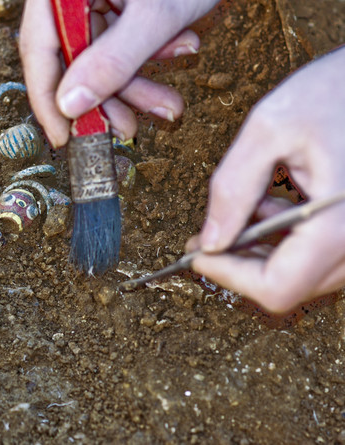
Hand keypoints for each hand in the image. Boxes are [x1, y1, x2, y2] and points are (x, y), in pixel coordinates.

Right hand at [19, 0, 218, 145]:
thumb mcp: (155, 14)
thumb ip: (112, 60)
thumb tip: (71, 105)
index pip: (38, 47)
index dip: (47, 98)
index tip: (62, 136)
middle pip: (71, 56)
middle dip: (107, 96)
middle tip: (125, 127)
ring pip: (100, 55)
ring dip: (135, 84)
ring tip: (167, 103)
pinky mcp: (118, 0)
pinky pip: (121, 41)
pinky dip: (148, 56)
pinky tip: (180, 50)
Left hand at [190, 47, 344, 313]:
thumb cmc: (342, 87)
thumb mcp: (271, 128)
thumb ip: (234, 187)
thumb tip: (210, 239)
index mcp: (339, 224)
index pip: (277, 287)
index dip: (229, 276)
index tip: (197, 255)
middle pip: (291, 286)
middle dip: (240, 265)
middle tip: (204, 239)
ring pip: (307, 274)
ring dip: (263, 252)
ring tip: (239, 214)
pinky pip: (324, 253)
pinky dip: (289, 240)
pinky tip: (269, 205)